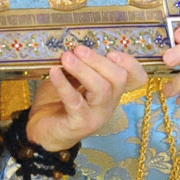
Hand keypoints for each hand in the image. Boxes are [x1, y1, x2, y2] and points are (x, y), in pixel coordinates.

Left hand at [26, 47, 145, 151]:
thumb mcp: (71, 80)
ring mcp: (96, 115)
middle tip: (78, 49)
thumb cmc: (58, 103)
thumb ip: (79, 66)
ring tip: (66, 58)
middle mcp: (109, 104)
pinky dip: (64, 84)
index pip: (136, 77)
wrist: (43, 133)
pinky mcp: (79, 124)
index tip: (111, 51)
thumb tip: (76, 46)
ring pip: (101, 89)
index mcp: (112, 91)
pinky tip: (54, 72)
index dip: (129, 63)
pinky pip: (75, 101)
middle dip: (99, 61)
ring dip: (83, 70)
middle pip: (118, 79)